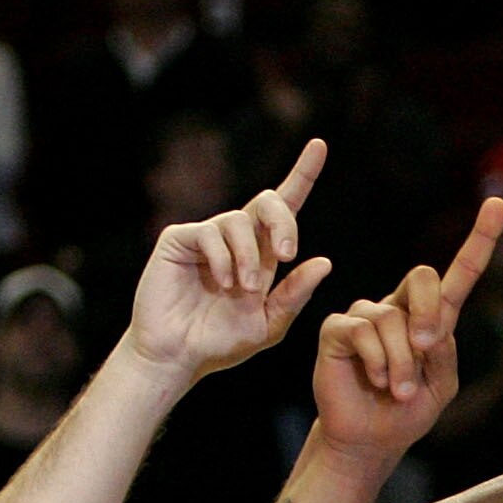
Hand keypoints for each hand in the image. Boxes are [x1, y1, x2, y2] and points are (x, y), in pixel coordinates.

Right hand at [126, 137, 337, 383]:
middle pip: (267, 201)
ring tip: (244, 288)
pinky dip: (222, 258)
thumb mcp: (269, 324)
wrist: (178, 356)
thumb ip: (295, 295)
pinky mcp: (179, 240)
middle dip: (283, 221)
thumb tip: (323, 262)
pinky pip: (209, 232)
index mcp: (262, 255)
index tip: (319, 146)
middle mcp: (236, 240)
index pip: (285, 207)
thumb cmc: (220, 343)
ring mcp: (207, 238)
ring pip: (238, 220)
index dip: (302, 175)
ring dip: (249, 255)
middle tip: (286, 253)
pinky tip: (221, 281)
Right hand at [311, 198, 501, 466]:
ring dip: (401, 362)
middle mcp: (399, 307)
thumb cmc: (407, 411)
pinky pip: (362, 331)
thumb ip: (444, 352)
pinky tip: (375, 380)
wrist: (370, 439)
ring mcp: (367, 315)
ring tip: (397, 389)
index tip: (499, 205)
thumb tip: (431, 326)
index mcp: (433, 317)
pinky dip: (376, 361)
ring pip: (391, 318)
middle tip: (426, 348)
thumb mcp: (441, 384)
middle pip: (423, 277)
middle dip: (427, 313)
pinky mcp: (338, 329)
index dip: (480, 240)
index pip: (459, 274)